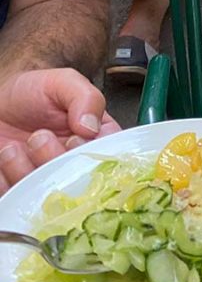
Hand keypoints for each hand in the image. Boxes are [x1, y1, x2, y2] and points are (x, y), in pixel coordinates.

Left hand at [0, 69, 119, 194]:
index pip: (111, 156)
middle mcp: (76, 162)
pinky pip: (18, 198)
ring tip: (14, 146)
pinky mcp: (21, 190)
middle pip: (78, 181)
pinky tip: (6, 155)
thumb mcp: (63, 82)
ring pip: (46, 194)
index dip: (94, 153)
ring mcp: (48, 179)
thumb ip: (86, 98)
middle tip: (40, 136)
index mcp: (96, 137)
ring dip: (26, 169)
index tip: (75, 138)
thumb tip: (92, 127)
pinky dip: (8, 178)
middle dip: (55, 159)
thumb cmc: (31, 92)